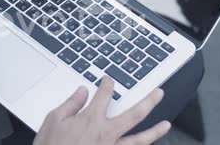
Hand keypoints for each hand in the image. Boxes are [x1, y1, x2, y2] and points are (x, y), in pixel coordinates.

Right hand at [34, 77, 170, 144]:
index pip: (104, 95)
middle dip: (148, 102)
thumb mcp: (53, 120)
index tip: (110, 80)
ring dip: (155, 131)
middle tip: (159, 93)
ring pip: (140, 139)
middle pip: (134, 114)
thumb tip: (82, 91)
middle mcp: (106, 133)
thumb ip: (71, 104)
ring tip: (166, 125)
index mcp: (91, 119)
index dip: (108, 84)